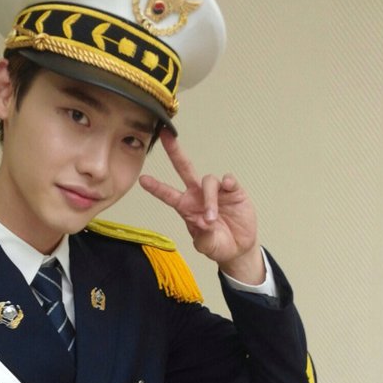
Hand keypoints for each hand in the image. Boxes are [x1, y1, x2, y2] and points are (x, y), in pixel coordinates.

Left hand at [139, 129, 263, 283]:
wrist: (239, 247)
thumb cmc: (217, 245)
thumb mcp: (207, 246)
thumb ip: (203, 237)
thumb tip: (204, 222)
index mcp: (186, 207)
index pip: (168, 194)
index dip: (156, 187)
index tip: (142, 179)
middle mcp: (198, 195)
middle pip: (184, 168)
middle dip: (174, 152)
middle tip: (165, 135)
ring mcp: (216, 191)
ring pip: (208, 181)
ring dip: (209, 200)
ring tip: (211, 220)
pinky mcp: (233, 191)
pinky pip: (228, 180)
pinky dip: (227, 183)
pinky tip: (228, 190)